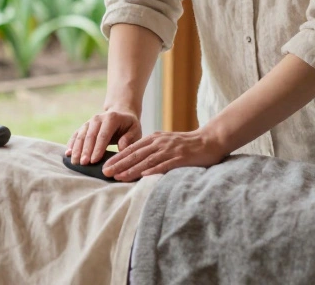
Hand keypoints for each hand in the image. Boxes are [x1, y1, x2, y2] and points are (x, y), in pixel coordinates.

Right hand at [66, 106, 142, 164]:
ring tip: (74, 161)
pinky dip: (71, 144)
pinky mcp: (84, 127)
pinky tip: (68, 153)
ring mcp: (89, 122)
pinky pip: (76, 135)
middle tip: (83, 164)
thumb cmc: (129, 126)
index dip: (98, 148)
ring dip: (77, 149)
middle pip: (90, 136)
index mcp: (111, 118)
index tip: (94, 160)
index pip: (103, 135)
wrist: (120, 113)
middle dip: (85, 151)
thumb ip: (129, 138)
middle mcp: (98, 118)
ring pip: (81, 136)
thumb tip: (121, 147)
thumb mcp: (135, 130)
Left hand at [102, 128, 229, 180]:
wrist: (210, 140)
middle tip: (105, 172)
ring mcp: (169, 150)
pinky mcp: (180, 158)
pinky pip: (164, 165)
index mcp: (154, 139)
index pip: (132, 148)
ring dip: (131, 169)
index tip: (105, 165)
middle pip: (135, 154)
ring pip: (146, 160)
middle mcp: (159, 143)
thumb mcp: (166, 143)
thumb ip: (152, 150)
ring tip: (118, 176)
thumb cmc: (187, 145)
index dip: (117, 157)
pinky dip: (153, 170)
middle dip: (119, 164)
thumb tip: (136, 161)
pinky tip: (143, 175)